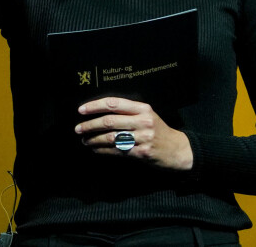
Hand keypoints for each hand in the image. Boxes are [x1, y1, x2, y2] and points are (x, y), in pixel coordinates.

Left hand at [74, 97, 193, 170]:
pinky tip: (95, 149)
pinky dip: (103, 150)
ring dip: (94, 139)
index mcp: (142, 108)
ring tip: (84, 140)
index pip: (113, 104)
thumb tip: (100, 112)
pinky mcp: (142, 153)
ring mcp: (143, 137)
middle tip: (78, 128)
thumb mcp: (147, 115)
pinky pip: (117, 151)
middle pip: (109, 121)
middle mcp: (142, 121)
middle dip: (90, 125)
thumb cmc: (158, 130)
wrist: (178, 149)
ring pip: (111, 137)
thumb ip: (128, 111)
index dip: (95, 106)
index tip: (81, 110)